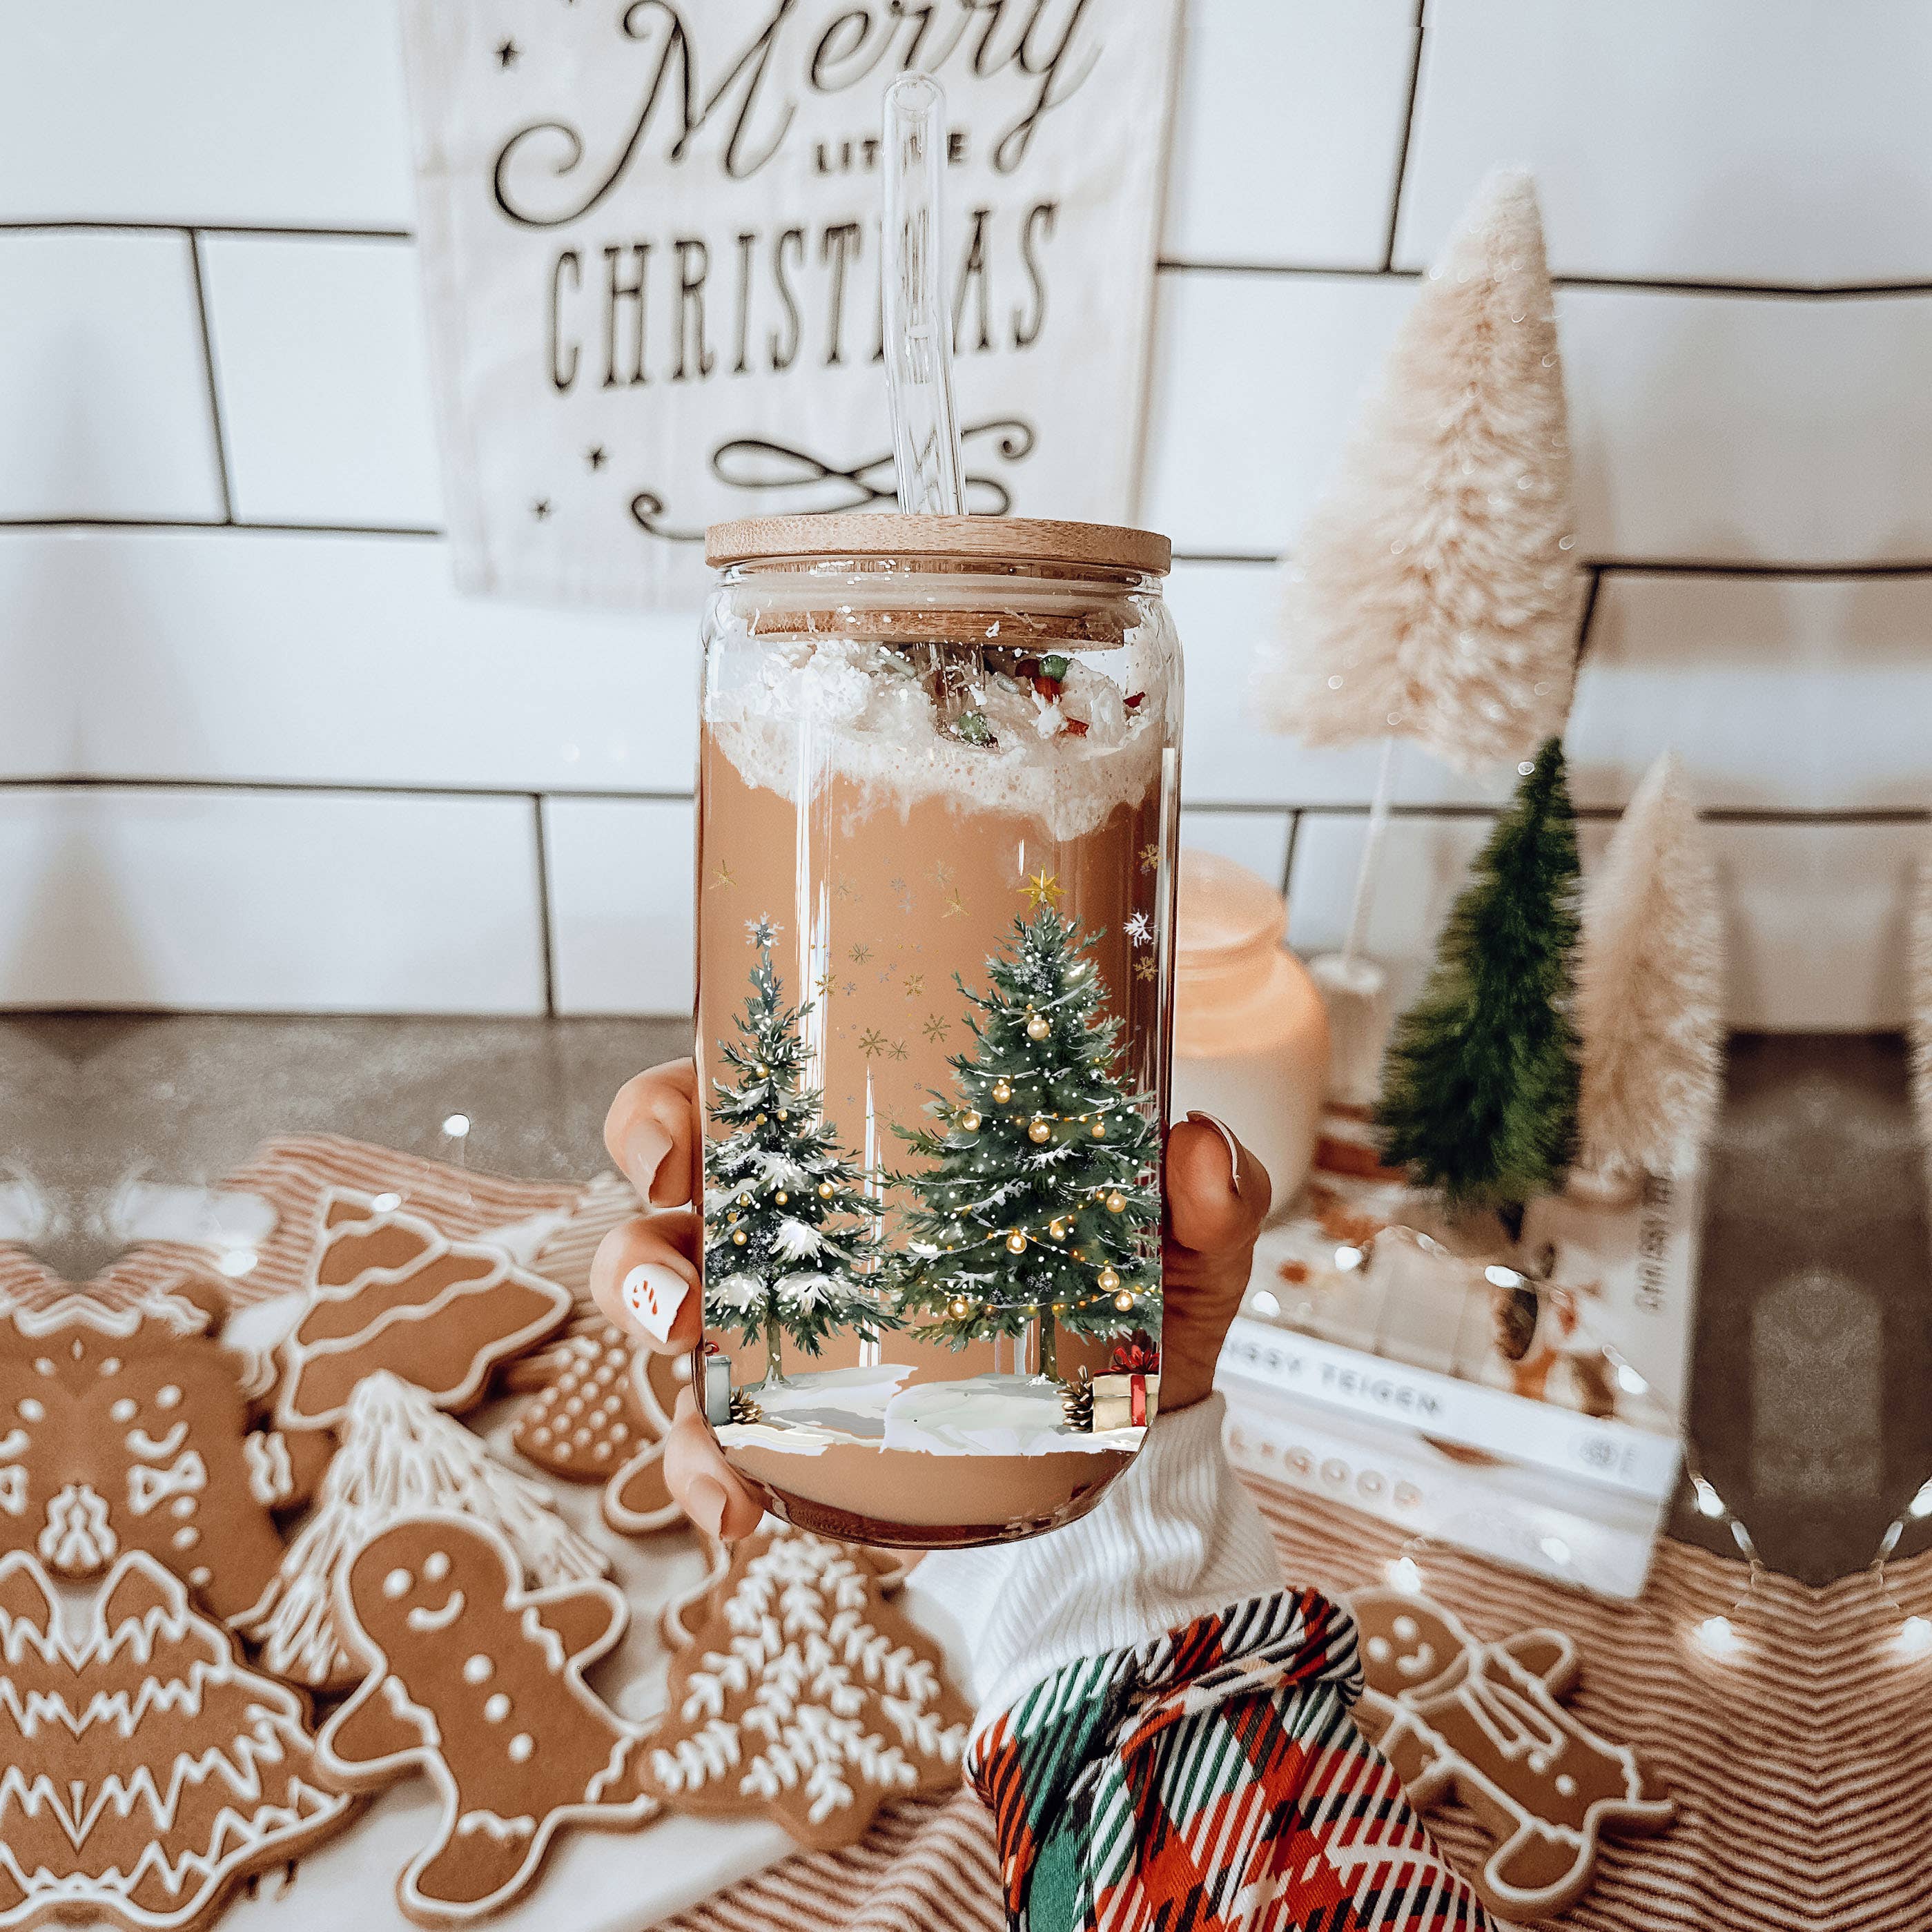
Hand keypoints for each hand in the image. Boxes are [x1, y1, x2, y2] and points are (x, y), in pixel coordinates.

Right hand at [590, 1060, 1270, 1543]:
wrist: (1141, 1443)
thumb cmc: (1131, 1297)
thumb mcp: (1178, 1242)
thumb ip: (1207, 1193)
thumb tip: (1198, 1148)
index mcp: (857, 1154)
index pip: (731, 1100)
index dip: (666, 1109)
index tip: (678, 1136)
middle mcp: (799, 1234)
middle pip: (662, 1211)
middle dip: (634, 1238)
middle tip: (675, 1273)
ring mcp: (787, 1335)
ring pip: (666, 1323)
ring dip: (649, 1346)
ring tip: (694, 1380)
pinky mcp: (802, 1433)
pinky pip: (716, 1449)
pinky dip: (706, 1476)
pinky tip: (735, 1510)